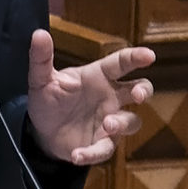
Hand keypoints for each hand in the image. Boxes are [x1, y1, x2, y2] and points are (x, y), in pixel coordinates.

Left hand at [23, 29, 154, 165]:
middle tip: (138, 95)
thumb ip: (41, 58)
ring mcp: (109, 122)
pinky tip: (78, 155)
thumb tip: (39, 33)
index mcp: (98, 77)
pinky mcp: (101, 144)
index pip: (121, 63)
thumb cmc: (48, 99)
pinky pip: (105, 149)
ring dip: (122, 123)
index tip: (149, 56)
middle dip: (144, 91)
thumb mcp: (41, 79)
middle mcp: (110, 97)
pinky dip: (93, 153)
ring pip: (131, 121)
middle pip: (139, 89)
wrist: (40, 132)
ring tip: (107, 125)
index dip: (136, 58)